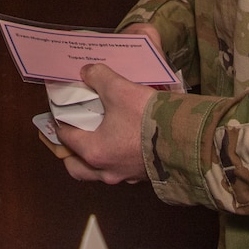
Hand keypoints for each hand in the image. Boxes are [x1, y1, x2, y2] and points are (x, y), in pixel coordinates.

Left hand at [57, 59, 154, 184]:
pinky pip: (122, 171)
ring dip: (95, 158)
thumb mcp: (120, 89)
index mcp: (94, 151)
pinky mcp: (145, 176)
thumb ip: (99, 77)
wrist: (188, 139)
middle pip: (77, 167)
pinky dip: (117, 158)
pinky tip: (125, 141)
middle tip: (75, 133)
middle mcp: (107, 170)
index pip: (66, 137)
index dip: (61, 121)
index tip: (61, 110)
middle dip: (71, 152)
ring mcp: (127, 176)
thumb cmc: (148, 117)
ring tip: (100, 137)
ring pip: (100, 173)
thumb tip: (87, 71)